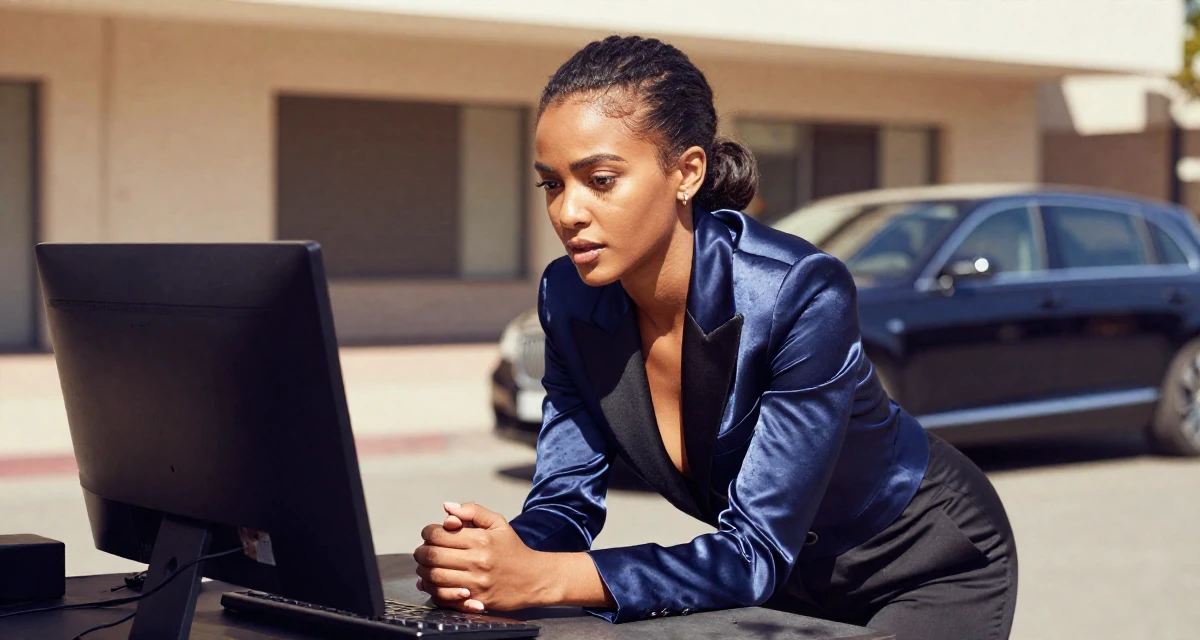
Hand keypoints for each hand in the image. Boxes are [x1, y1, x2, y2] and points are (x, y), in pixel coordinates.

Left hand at [413, 502, 554, 612]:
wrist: (535, 578)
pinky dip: (432, 590)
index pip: (438, 534)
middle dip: (420, 552)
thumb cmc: (513, 549)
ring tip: (426, 566)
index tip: (430, 534)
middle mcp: (478, 561)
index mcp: (481, 539)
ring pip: (434, 577)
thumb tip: (447, 507)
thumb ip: (472, 511)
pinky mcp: (476, 600)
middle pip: (432, 556)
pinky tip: (433, 583)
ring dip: (423, 571)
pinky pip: (444, 596)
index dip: (428, 532)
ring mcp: (476, 583)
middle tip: (422, 551)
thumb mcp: (498, 523)